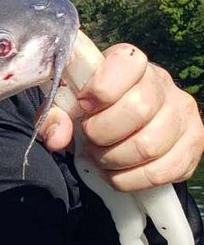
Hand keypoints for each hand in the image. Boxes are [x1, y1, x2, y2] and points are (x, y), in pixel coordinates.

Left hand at [39, 44, 203, 191]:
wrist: (130, 127)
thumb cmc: (95, 110)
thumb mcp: (69, 105)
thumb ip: (54, 115)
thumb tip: (56, 139)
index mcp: (132, 64)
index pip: (125, 64)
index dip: (100, 89)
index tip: (84, 106)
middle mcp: (164, 84)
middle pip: (137, 110)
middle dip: (102, 133)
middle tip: (91, 139)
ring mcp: (184, 114)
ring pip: (148, 145)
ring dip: (113, 160)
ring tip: (102, 157)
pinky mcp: (194, 145)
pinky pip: (160, 172)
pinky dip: (129, 180)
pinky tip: (118, 172)